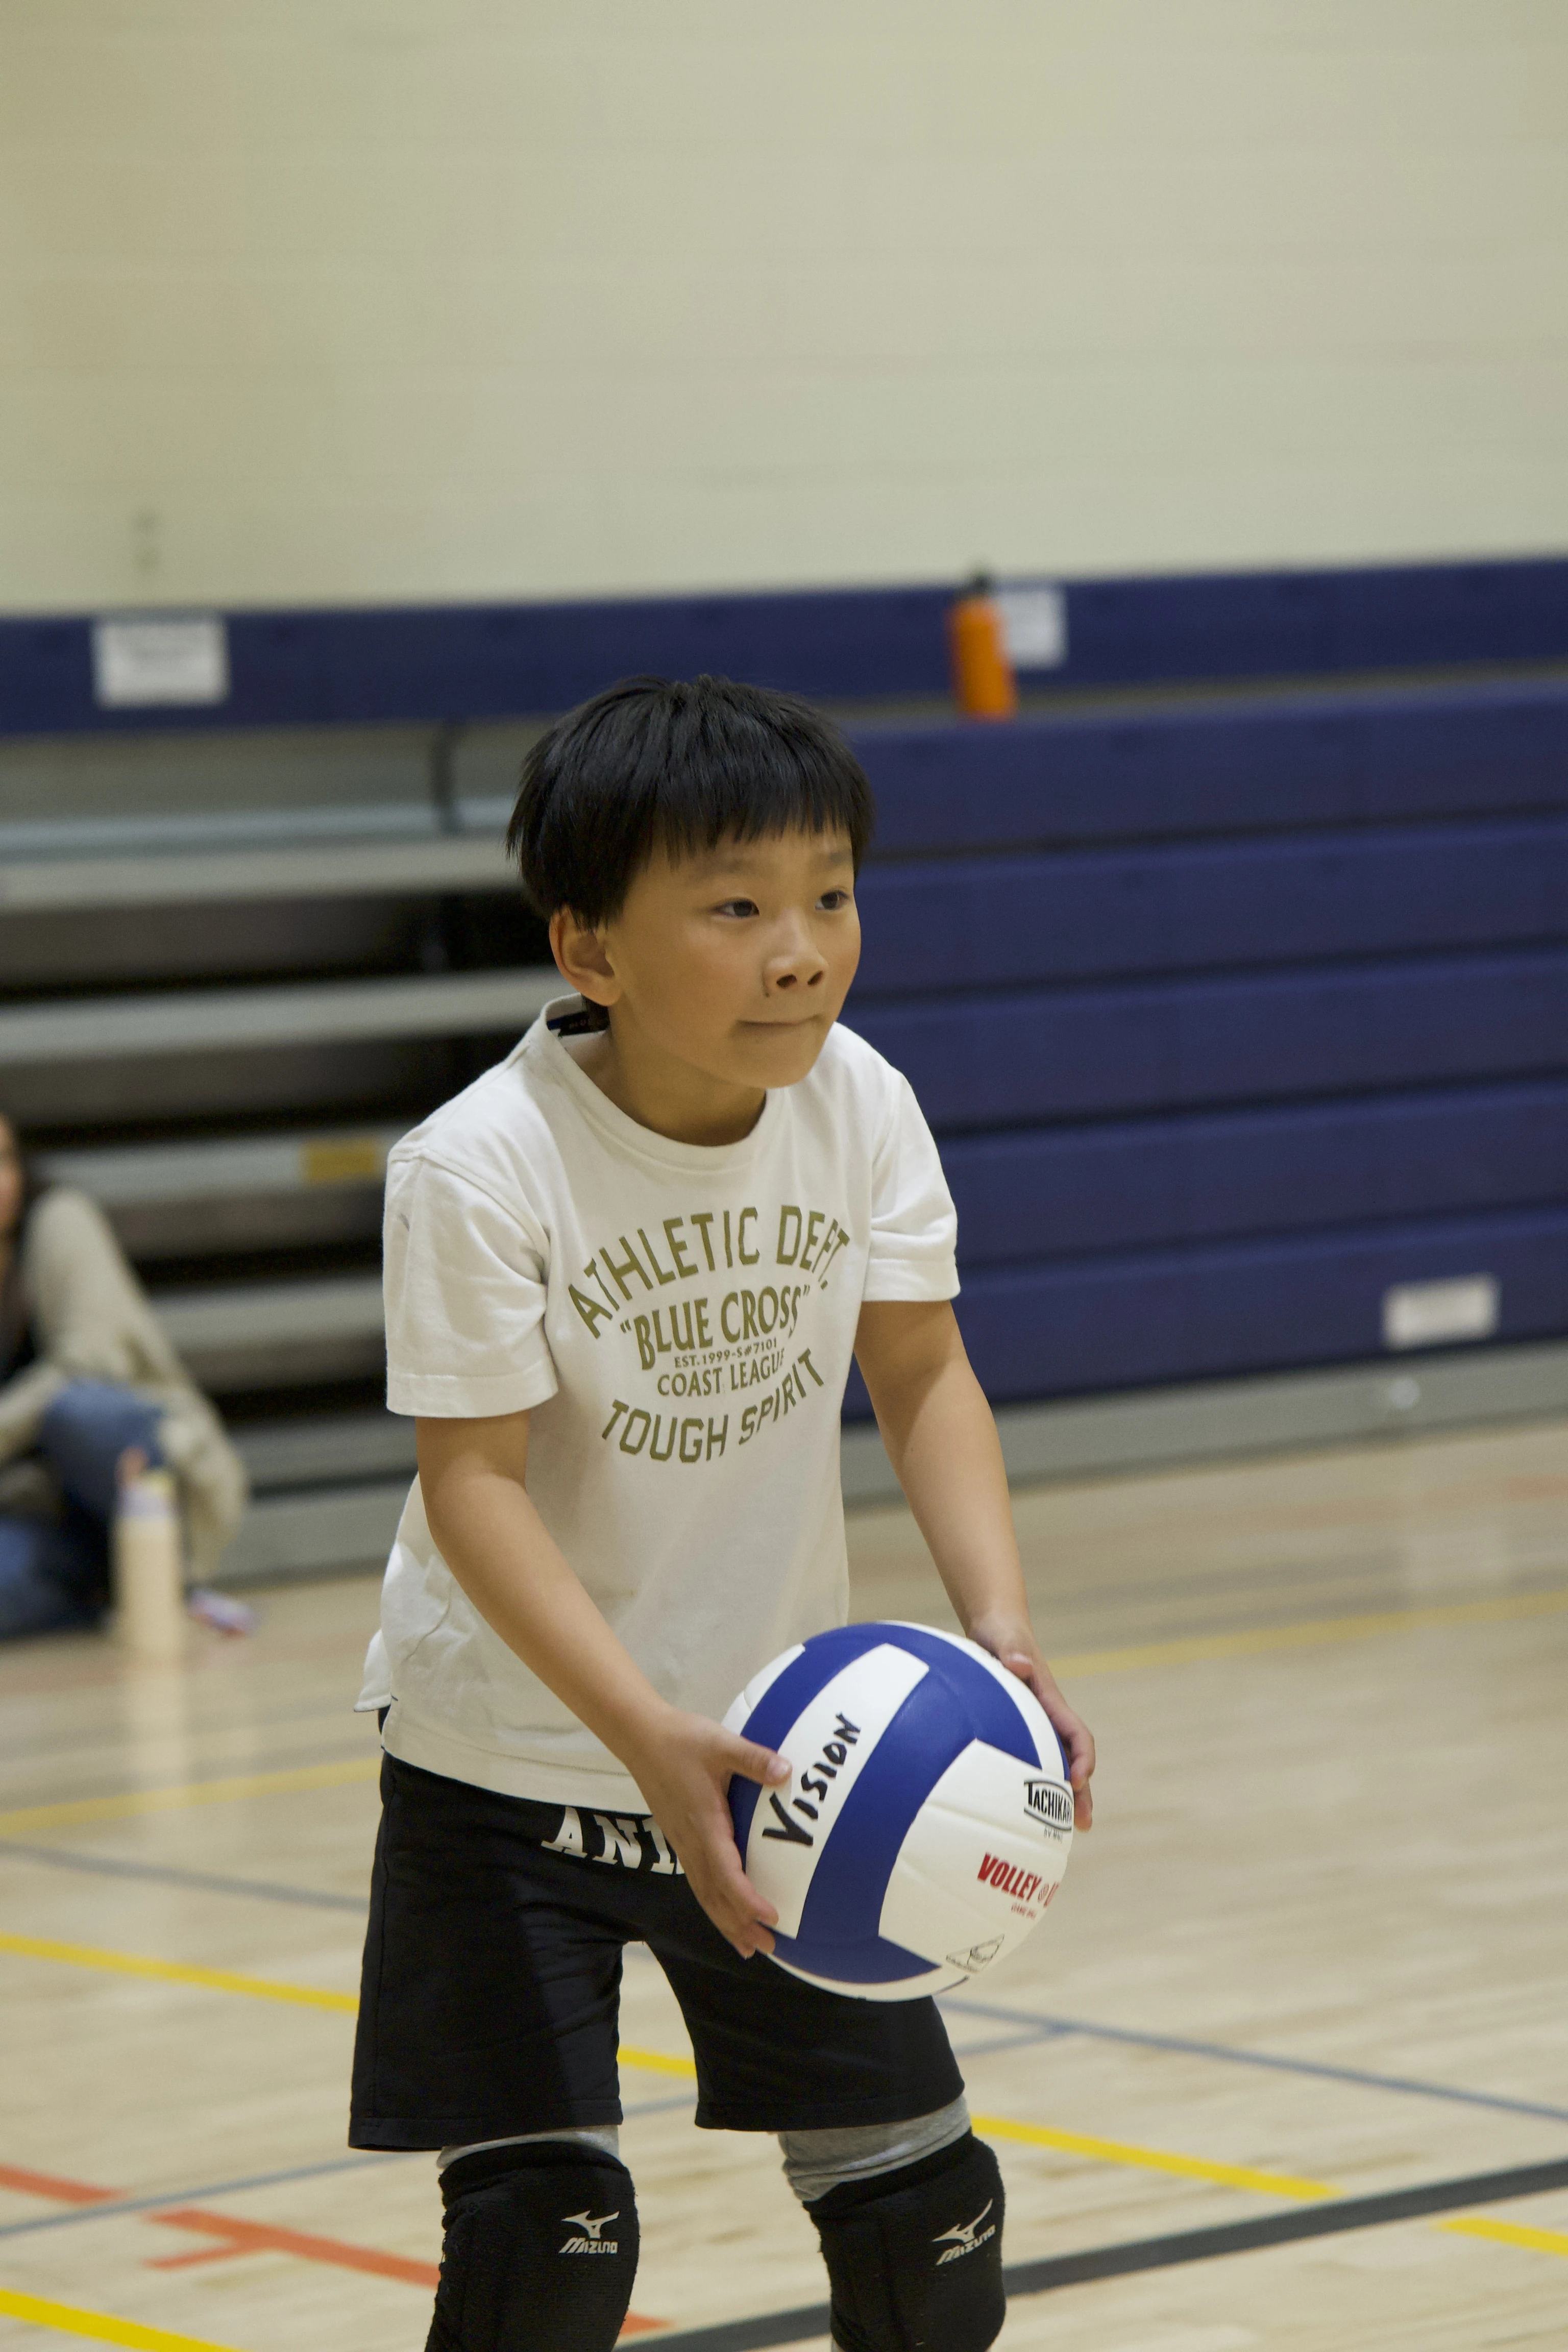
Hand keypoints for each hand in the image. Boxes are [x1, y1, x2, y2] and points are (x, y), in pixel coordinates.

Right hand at [623, 1707, 789, 1958]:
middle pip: (714, 1895)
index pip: (727, 1874)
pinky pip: (698, 1880)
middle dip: (740, 1924)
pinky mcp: (680, 1837)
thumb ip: (754, 1759)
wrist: (641, 1737)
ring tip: (747, 1946)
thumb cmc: (683, 1740)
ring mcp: (683, 1842)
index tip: (772, 1917)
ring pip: (704, 1892)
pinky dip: (714, 1902)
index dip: (748, 1900)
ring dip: (726, 1920)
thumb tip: (787, 1772)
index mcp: (705, 1824)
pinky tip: (724, 1908)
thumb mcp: (722, 1744)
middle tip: (767, 1947)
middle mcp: (692, 1841)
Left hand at [969, 1611, 1095, 1830]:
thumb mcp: (1004, 1638)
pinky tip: (1008, 1808)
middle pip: (1073, 1760)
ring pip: (1052, 1765)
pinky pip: (1027, 1760)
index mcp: (1050, 1701)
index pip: (1076, 1734)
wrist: (995, 1627)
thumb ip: (1012, 1650)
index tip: (1078, 1781)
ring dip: (1059, 1796)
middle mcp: (1048, 1717)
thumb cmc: (1001, 1633)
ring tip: (1054, 1834)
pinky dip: (1027, 1783)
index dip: (1083, 1759)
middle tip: (1084, 1826)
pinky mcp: (1018, 1729)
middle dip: (1082, 1793)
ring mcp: (1034, 1725)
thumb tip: (1020, 1666)